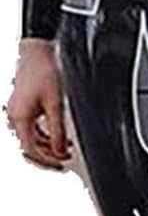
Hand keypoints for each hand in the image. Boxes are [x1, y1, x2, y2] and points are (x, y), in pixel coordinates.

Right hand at [5, 38, 72, 169]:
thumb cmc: (44, 70)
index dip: (46, 161)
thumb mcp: (56, 104)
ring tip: (65, 150)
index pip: (30, 151)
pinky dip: (44, 136)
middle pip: (28, 147)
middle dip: (47, 157)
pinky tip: (58, 137)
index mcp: (19, 118)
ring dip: (47, 147)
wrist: (37, 49)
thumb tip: (59, 151)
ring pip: (30, 139)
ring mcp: (17, 112)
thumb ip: (58, 130)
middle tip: (63, 163)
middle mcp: (14, 117)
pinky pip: (31, 129)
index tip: (60, 166)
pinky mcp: (22, 107)